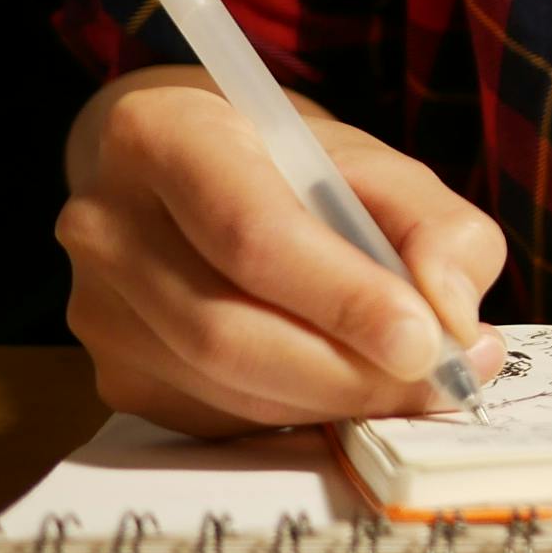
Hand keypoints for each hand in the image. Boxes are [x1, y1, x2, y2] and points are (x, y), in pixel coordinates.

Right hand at [57, 71, 507, 435]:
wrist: (208, 182)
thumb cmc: (301, 171)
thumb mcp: (384, 170)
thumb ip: (440, 230)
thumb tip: (455, 321)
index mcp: (163, 134)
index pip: (252, 233)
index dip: (343, 297)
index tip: (424, 341)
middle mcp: (107, 222)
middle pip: (227, 328)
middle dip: (347, 370)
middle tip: (439, 380)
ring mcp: (96, 307)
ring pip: (223, 385)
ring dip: (331, 402)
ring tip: (412, 384)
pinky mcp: (115, 373)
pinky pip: (216, 417)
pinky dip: (297, 417)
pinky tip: (346, 390)